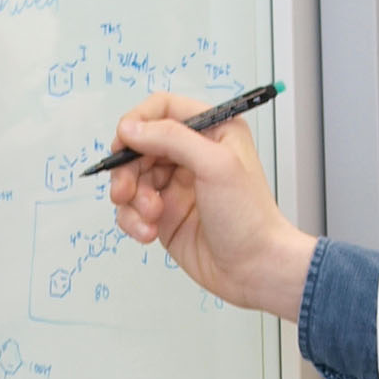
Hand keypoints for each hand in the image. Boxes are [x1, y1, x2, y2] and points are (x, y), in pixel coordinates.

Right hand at [106, 91, 315, 318]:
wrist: (255, 269)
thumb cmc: (248, 216)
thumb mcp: (215, 165)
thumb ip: (172, 139)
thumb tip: (131, 128)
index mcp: (212, 131)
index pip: (163, 109)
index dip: (138, 122)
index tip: (123, 143)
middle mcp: (192, 154)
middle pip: (140, 145)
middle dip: (128, 169)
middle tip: (125, 191)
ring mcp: (176, 185)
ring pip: (132, 178)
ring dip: (132, 198)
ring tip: (151, 217)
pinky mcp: (164, 214)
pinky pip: (132, 208)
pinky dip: (133, 219)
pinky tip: (149, 233)